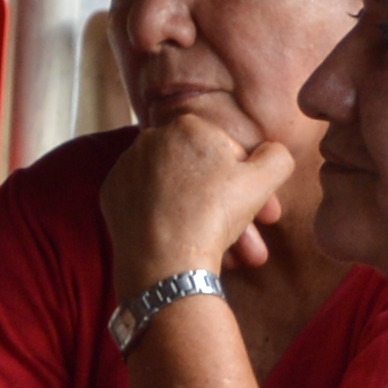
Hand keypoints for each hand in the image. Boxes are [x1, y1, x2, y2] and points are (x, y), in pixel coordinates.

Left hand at [103, 96, 297, 298]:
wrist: (166, 262)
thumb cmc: (216, 215)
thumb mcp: (265, 179)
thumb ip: (277, 156)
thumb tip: (272, 151)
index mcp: (187, 125)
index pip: (229, 152)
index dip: (251, 185)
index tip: (266, 215)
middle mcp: (150, 138)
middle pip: (201, 174)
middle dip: (232, 209)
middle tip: (252, 241)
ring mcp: (126, 167)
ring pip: (178, 192)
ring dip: (207, 219)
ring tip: (232, 255)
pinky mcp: (111, 195)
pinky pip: (151, 204)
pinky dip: (170, 220)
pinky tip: (191, 243)